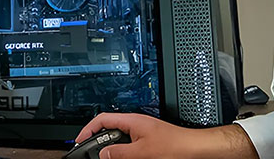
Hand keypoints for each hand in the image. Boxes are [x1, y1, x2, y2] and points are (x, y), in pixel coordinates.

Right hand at [74, 113, 258, 158]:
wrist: (194, 149)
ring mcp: (142, 133)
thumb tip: (104, 154)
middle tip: (91, 153)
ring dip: (112, 149)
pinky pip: (129, 145)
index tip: (79, 140)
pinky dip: (123, 152)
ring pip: (119, 139)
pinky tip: (124, 158)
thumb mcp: (142, 152)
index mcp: (132, 121)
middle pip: (109, 130)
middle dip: (99, 142)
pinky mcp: (148, 141)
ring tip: (107, 158)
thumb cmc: (175, 146)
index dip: (87, 129)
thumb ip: (120, 152)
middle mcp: (136, 125)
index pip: (102, 119)